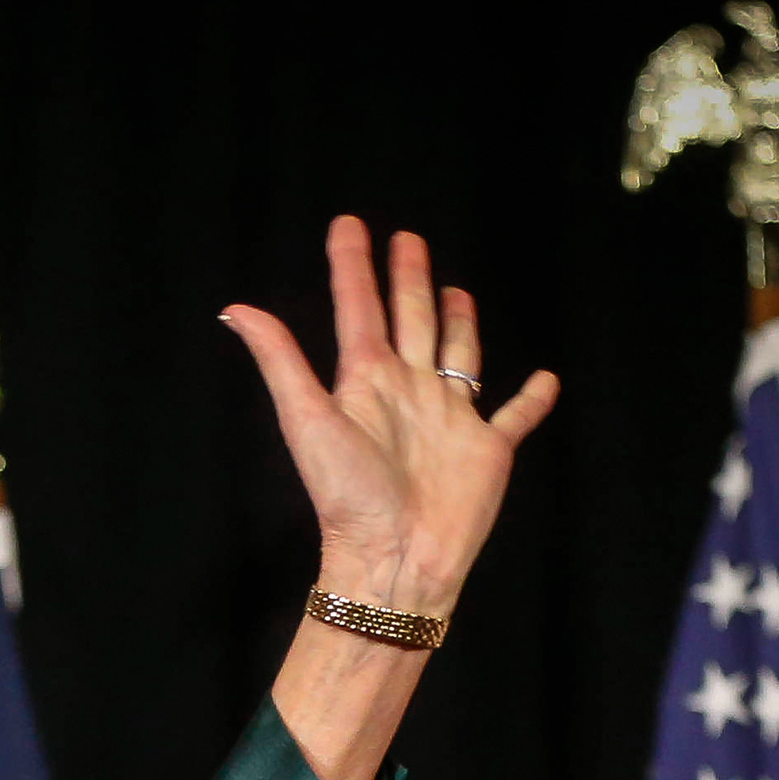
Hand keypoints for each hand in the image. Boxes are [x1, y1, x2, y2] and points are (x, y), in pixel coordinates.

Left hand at [223, 216, 560, 613]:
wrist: (395, 555)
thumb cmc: (348, 493)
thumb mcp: (307, 418)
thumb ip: (280, 361)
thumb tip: (234, 309)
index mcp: (366, 381)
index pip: (358, 309)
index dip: (353, 266)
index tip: (348, 224)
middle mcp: (408, 391)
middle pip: (410, 319)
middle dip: (407, 278)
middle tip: (407, 238)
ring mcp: (449, 418)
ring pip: (457, 353)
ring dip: (459, 322)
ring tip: (456, 290)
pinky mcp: (487, 448)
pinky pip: (514, 415)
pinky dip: (531, 398)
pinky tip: (544, 378)